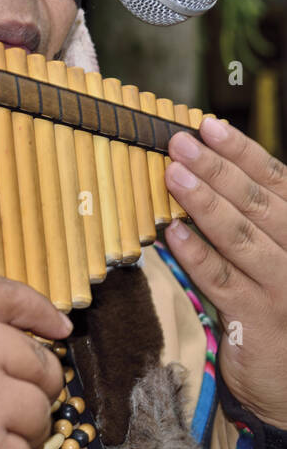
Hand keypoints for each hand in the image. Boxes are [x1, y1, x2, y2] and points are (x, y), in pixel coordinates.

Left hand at [163, 117, 286, 429]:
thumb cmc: (282, 308)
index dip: (241, 152)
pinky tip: (172, 233)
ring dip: (205, 204)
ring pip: (241, 238)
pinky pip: (223, 282)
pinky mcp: (260, 321)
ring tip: (174, 175)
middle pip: (257, 204)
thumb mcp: (276, 258)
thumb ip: (254, 219)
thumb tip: (208, 168)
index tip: (207, 126)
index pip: (276, 183)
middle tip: (179, 142)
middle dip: (217, 169)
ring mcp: (285, 289)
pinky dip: (197, 255)